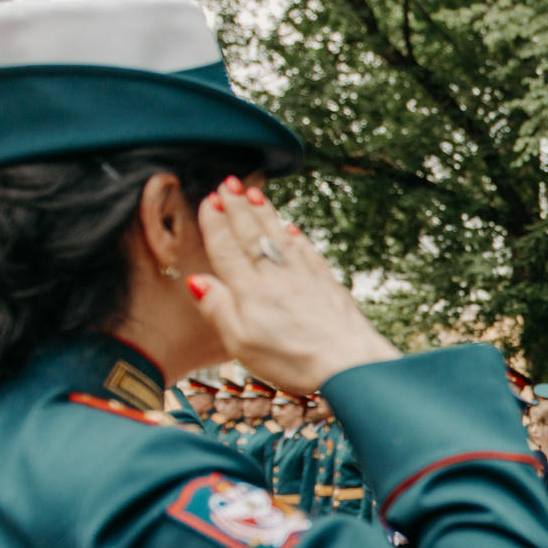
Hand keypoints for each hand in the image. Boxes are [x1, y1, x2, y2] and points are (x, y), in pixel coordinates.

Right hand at [187, 176, 398, 392]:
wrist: (350, 363)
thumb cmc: (294, 360)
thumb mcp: (241, 344)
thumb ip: (218, 309)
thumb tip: (197, 280)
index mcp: (251, 291)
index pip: (228, 250)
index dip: (217, 224)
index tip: (209, 200)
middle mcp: (278, 277)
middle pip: (254, 236)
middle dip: (239, 207)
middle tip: (230, 183)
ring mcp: (306, 278)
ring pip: (281, 237)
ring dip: (266, 214)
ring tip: (255, 194)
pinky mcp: (328, 285)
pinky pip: (308, 252)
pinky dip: (296, 237)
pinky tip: (292, 229)